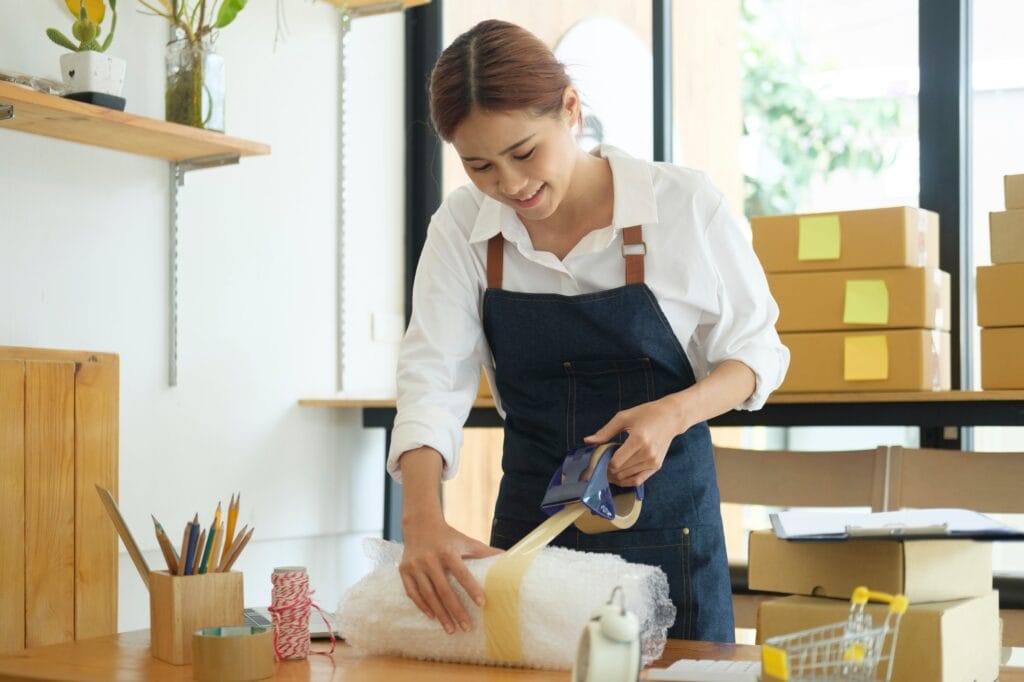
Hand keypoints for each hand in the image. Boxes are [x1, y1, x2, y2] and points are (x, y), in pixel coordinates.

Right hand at [398, 517, 501, 634]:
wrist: (419, 523)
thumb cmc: (448, 536)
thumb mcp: (465, 541)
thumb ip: (484, 551)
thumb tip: (507, 556)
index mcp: (447, 551)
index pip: (461, 573)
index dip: (471, 588)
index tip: (482, 604)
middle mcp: (429, 559)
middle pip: (444, 590)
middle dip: (456, 610)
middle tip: (466, 627)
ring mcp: (415, 566)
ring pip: (428, 595)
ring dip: (440, 614)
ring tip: (451, 629)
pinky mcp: (404, 570)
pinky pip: (412, 592)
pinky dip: (422, 606)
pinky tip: (433, 617)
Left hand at [583, 395, 688, 486]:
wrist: (671, 417)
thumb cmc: (646, 414)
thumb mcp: (623, 418)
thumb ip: (605, 432)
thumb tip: (587, 441)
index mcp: (639, 440)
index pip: (616, 463)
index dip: (603, 464)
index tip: (597, 460)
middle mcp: (647, 453)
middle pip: (620, 472)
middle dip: (607, 471)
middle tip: (599, 465)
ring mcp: (653, 462)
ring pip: (627, 478)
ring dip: (615, 476)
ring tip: (608, 468)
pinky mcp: (656, 466)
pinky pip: (638, 481)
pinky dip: (626, 481)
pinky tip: (618, 476)